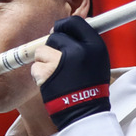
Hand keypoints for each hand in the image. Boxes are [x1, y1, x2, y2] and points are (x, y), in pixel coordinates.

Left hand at [35, 15, 109, 130]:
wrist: (84, 113)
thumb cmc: (91, 88)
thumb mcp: (98, 61)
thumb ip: (87, 44)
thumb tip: (76, 26)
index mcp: (94, 46)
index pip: (75, 23)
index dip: (65, 26)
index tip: (61, 32)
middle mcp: (78, 50)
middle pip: (55, 35)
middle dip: (53, 46)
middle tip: (58, 60)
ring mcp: (61, 61)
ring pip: (42, 50)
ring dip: (45, 61)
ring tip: (56, 74)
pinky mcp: (46, 73)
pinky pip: (36, 66)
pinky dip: (40, 74)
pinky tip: (51, 83)